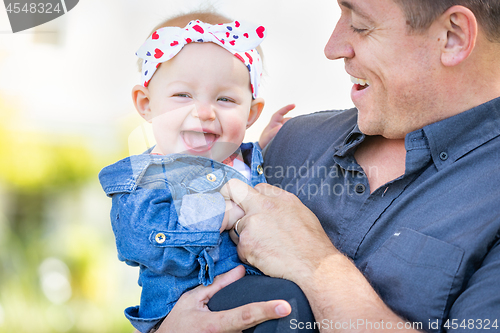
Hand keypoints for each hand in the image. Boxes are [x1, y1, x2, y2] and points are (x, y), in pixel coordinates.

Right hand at [156, 266, 291, 332]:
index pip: (245, 315)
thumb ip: (218, 285)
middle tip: (279, 308)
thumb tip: (241, 270)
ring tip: (260, 312)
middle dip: (265, 316)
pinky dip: (247, 328)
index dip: (266, 310)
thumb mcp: (193, 299)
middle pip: (253, 327)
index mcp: (215, 324)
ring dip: (255, 325)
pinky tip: (251, 319)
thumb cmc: (178, 322)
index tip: (284, 306)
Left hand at [221, 179, 336, 281]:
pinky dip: (248, 253)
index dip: (251, 198)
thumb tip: (268, 203)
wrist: (315, 266)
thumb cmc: (312, 243)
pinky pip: (239, 247)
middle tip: (232, 215)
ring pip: (235, 225)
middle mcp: (263, 206)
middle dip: (231, 202)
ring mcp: (252, 223)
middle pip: (232, 192)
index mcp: (279, 197)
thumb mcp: (301, 212)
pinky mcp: (246, 243)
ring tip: (264, 246)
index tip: (248, 206)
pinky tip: (264, 257)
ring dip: (243, 235)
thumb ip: (280, 204)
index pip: (254, 187)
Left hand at [258, 104, 293, 148]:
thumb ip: (272, 132)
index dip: (286, 108)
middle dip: (293, 121)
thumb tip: (281, 126)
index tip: (294, 105)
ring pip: (291, 125)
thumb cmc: (264, 143)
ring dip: (294, 127)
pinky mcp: (286, 135)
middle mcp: (279, 124)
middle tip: (298, 125)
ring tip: (296, 133)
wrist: (264, 150)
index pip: (280, 113)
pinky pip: (292, 131)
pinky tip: (297, 136)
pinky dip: (295, 132)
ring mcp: (283, 129)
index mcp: (273, 123)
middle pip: (288, 120)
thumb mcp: (267, 138)